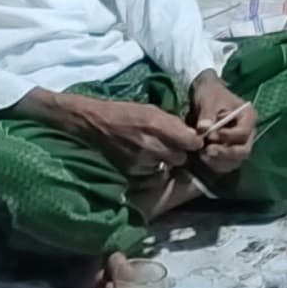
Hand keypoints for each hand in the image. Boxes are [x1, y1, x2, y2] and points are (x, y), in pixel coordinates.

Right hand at [37, 89, 205, 177]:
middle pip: (181, 158)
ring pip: (168, 168)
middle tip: (169, 145)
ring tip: (152, 151)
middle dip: (179, 152)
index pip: (192, 142)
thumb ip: (172, 123)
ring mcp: (141, 162)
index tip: (190, 141)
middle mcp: (151, 145)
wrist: (93, 123)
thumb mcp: (150, 109)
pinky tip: (144, 161)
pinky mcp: (132, 173)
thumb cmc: (124, 112)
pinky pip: (153, 177)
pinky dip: (152, 171)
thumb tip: (193, 135)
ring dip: (164, 162)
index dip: (193, 142)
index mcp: (157, 125)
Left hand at [189, 73, 257, 173]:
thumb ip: (207, 114)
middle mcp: (249, 133)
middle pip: (243, 151)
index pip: (244, 133)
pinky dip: (216, 164)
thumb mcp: (208, 99)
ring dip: (219, 161)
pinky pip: (227, 164)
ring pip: (236, 161)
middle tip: (207, 150)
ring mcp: (241, 144)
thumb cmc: (211, 95)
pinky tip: (203, 157)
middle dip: (225, 153)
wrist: (206, 97)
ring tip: (203, 154)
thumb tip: (203, 129)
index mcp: (248, 116)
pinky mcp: (231, 151)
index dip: (228, 137)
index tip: (212, 134)